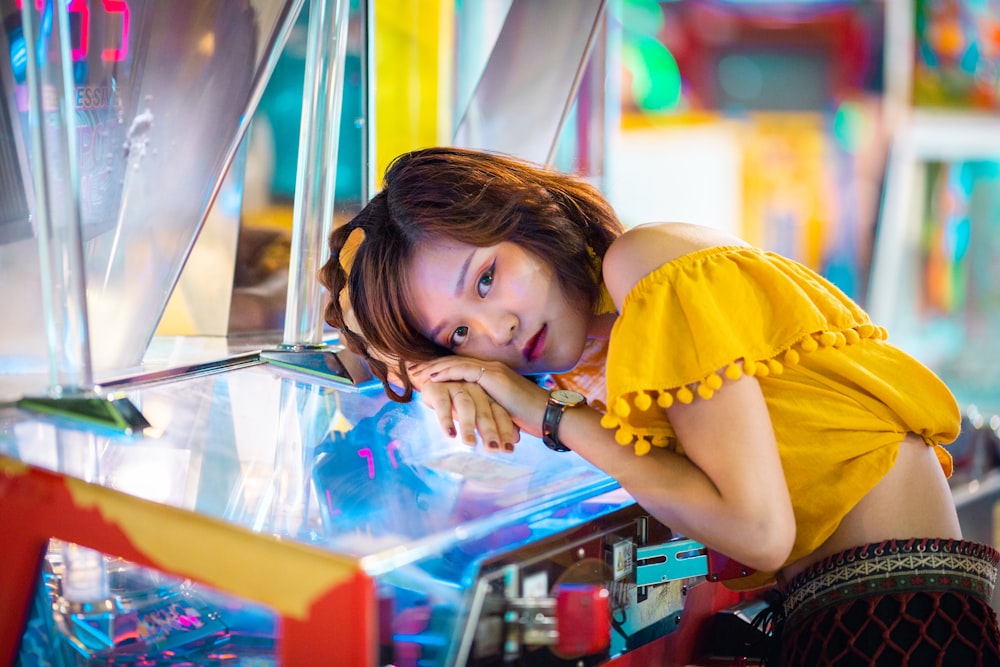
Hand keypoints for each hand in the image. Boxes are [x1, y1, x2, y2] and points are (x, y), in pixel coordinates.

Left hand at [411, 357, 550, 439]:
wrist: (549, 415)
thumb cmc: (530, 418)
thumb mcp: (504, 413)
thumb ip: (489, 410)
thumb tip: (475, 421)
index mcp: (493, 376)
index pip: (462, 369)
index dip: (442, 371)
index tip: (424, 375)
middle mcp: (491, 369)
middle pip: (455, 362)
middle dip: (432, 366)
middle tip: (412, 370)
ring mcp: (492, 371)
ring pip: (457, 364)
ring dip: (435, 368)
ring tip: (417, 373)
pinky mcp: (493, 377)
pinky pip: (464, 371)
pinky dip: (447, 373)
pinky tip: (433, 377)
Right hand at [417, 379, 519, 452]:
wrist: (429, 381)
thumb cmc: (457, 402)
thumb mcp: (476, 413)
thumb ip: (495, 424)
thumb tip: (517, 440)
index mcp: (487, 396)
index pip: (500, 414)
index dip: (505, 431)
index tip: (509, 451)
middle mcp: (474, 389)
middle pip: (485, 412)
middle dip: (490, 431)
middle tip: (493, 449)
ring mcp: (456, 387)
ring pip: (466, 406)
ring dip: (468, 426)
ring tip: (470, 444)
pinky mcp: (437, 388)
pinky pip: (443, 404)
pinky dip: (446, 420)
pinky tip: (450, 434)